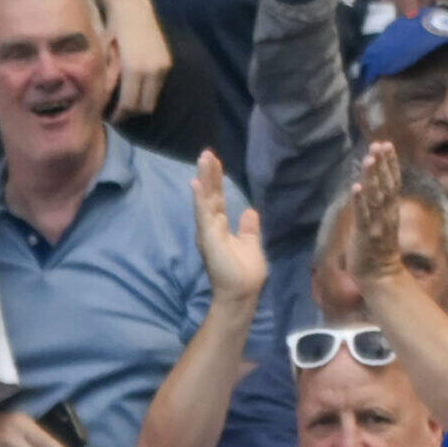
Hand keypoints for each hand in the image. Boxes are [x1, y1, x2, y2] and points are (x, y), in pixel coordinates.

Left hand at [103, 0, 173, 120]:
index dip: (119, 115)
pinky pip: (157, 87)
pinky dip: (147, 92)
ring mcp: (162, 67)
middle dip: (130, 113)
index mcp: (134, 69)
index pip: (129, 104)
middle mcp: (152, 71)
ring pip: (153, 98)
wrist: (131, 7)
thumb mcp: (103, 53)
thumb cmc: (109, 28)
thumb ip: (106, 77)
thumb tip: (104, 98)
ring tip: (126, 101)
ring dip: (140, 103)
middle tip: (117, 113)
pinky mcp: (167, 63)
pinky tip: (135, 87)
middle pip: (144, 106)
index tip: (110, 117)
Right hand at [191, 150, 266, 303]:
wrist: (242, 293)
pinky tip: (197, 184)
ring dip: (204, 180)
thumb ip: (248, 228)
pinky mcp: (209, 238)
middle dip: (208, 174)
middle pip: (209, 195)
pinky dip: (200, 199)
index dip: (215, 180)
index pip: (217, 198)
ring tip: (203, 159)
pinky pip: (203, 215)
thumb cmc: (245, 273)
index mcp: (220, 226)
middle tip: (207, 152)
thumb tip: (249, 211)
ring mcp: (208, 231)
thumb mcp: (250, 244)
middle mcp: (211, 226)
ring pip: (205, 200)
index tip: (214, 161)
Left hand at [345, 142, 407, 284]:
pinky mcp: (365, 234)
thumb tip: (375, 185)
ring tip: (370, 159)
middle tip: (379, 145)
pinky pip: (363, 215)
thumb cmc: (377, 249)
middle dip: (383, 164)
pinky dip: (360, 202)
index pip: (393, 182)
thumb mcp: (383, 222)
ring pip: (376, 196)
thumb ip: (380, 204)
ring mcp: (376, 224)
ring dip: (373, 177)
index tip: (387, 145)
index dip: (390, 163)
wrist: (380, 275)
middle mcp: (386, 214)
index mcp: (391, 210)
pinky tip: (357, 188)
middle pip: (386, 185)